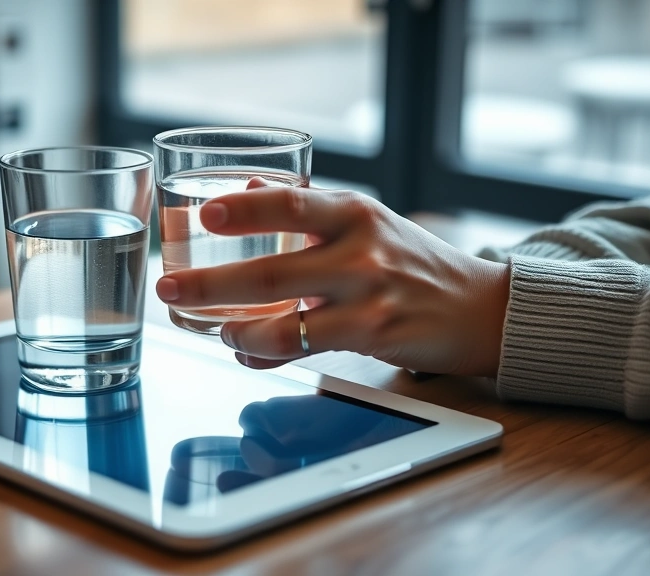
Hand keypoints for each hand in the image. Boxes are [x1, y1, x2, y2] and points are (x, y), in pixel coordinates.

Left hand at [155, 181, 510, 376]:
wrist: (480, 307)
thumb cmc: (412, 261)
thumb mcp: (365, 222)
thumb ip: (306, 209)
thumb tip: (244, 188)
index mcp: (354, 211)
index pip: (291, 202)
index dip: (245, 209)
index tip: (205, 212)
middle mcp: (360, 249)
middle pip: (271, 270)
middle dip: (209, 283)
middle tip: (169, 288)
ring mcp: (369, 295)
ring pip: (284, 319)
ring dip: (236, 329)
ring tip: (214, 329)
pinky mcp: (375, 335)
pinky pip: (305, 348)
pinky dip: (267, 352)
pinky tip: (248, 351)